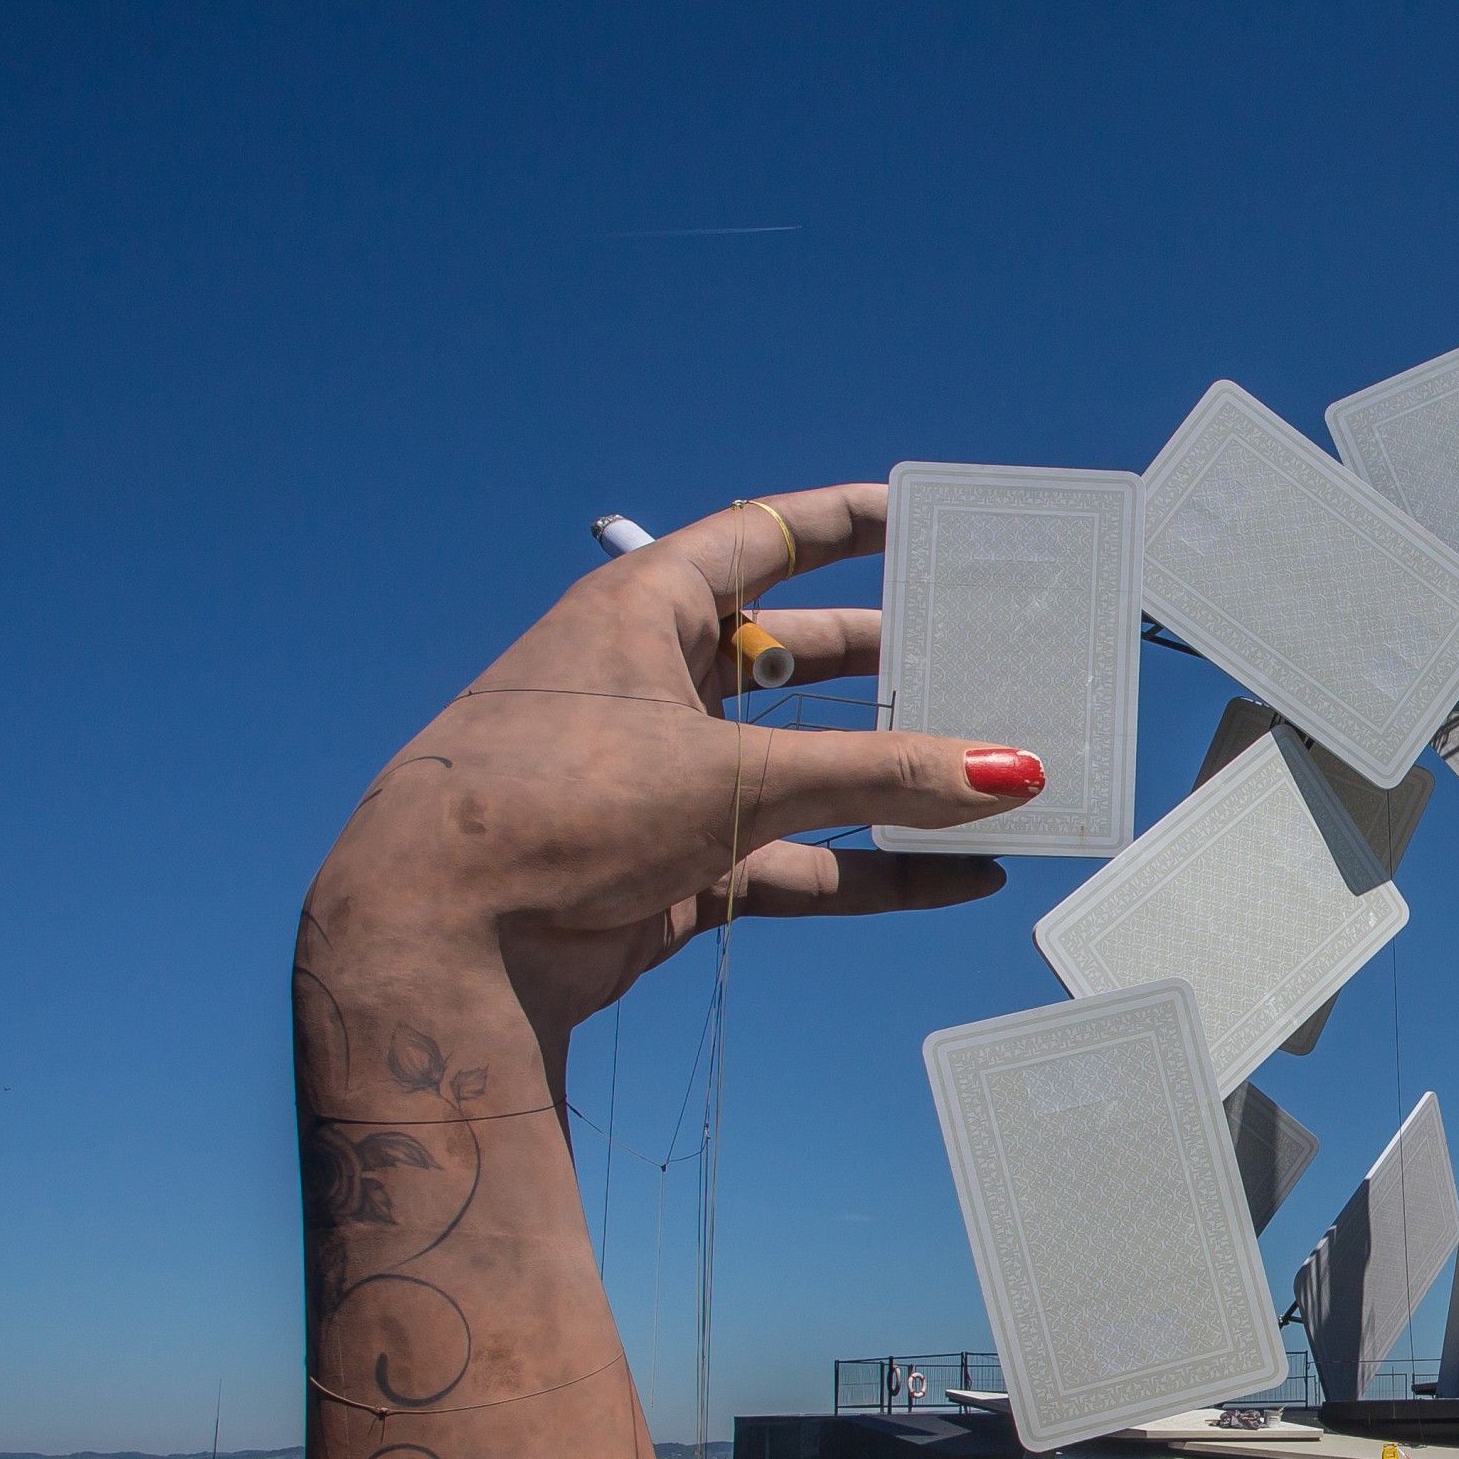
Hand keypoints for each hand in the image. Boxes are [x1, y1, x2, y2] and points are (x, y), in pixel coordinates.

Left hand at [327, 488, 1034, 1084]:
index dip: (839, 522)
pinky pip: (801, 859)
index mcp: (643, 614)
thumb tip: (1012, 771)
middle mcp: (653, 686)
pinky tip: (957, 878)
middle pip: (793, 656)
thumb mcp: (734, 777)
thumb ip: (880, 776)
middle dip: (884, 660)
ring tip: (986, 771)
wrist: (446, 942)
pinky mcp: (678, 866)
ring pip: (804, 766)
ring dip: (890, 776)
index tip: (920, 516)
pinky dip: (874, 869)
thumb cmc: (560, 807)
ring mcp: (665, 779)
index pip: (759, 539)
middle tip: (972, 649)